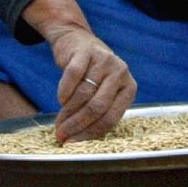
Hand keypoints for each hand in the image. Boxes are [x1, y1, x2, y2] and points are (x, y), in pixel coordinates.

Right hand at [47, 25, 136, 142]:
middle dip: (76, 125)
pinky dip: (64, 91)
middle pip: (97, 107)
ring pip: (83, 94)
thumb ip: (99, 112)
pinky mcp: (86, 52)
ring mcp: (105, 60)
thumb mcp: (103, 92)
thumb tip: (77, 140)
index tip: (73, 143)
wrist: (78, 42)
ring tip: (58, 122)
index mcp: (129, 88)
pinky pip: (73, 76)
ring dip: (67, 112)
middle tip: (61, 135)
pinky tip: (60, 100)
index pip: (111, 118)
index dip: (90, 133)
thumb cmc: (91, 75)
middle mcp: (120, 73)